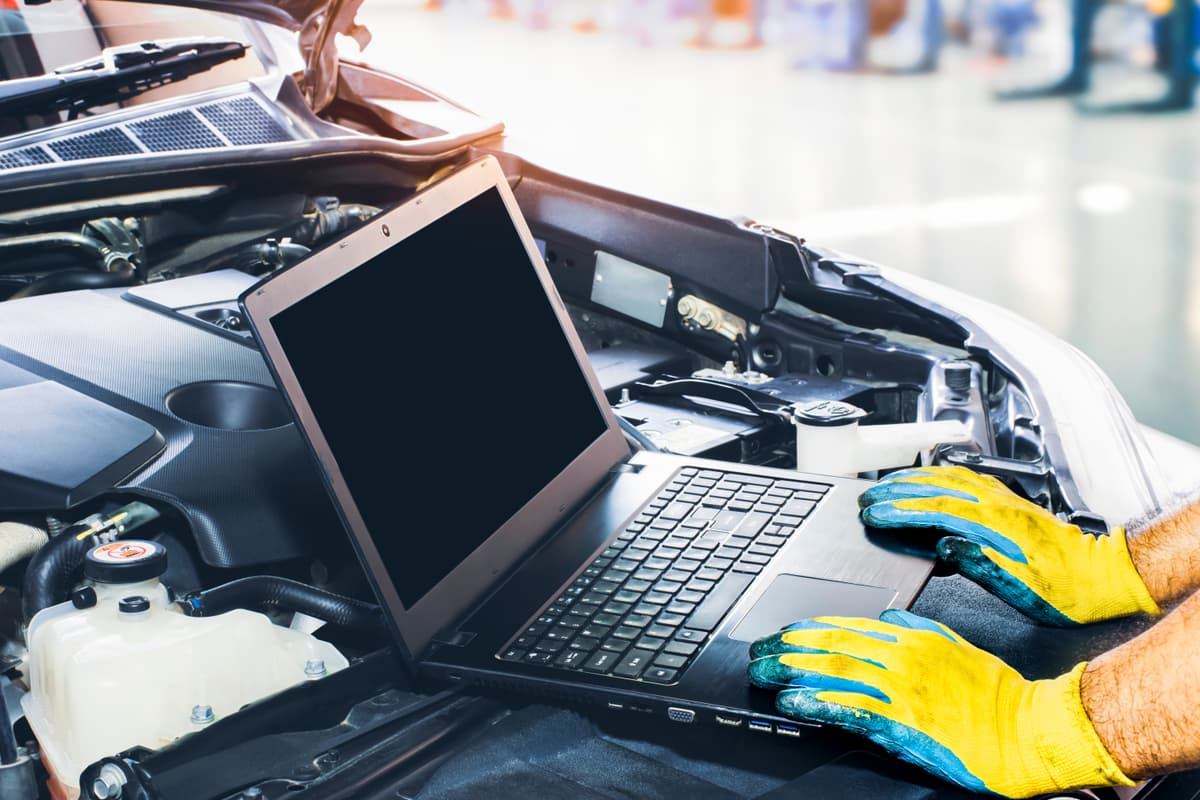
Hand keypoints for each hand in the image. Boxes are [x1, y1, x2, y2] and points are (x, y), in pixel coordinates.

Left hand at [748, 610, 1134, 797]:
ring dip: (793, 673)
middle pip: (832, 644)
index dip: (810, 628)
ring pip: (834, 672)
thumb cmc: (997, 694)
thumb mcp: (954, 646)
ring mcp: (900, 690)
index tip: (784, 633)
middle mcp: (901, 658)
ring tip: (764, 674)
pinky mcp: (903, 723)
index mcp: (913, 637)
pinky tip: (793, 703)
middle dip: (789, 649)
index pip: (848, 625)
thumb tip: (886, 616)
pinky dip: (817, 704)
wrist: (1029, 729)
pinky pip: (850, 709)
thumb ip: (917, 629)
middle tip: (759, 652)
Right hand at [858, 466, 1160, 625]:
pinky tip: (928, 478)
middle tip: (867, 498)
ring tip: (886, 485)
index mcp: (996, 526)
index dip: (900, 510)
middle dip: (896, 491)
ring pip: (948, 478)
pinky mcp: (1008, 501)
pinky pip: (965, 478)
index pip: (936, 510)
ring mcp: (1003, 499)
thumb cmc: (1066, 591)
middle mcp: (998, 506)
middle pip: (936, 487)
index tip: (873, 513)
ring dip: (912, 479)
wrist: (1104, 576)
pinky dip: (938, 475)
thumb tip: (944, 545)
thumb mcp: (1020, 588)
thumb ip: (979, 563)